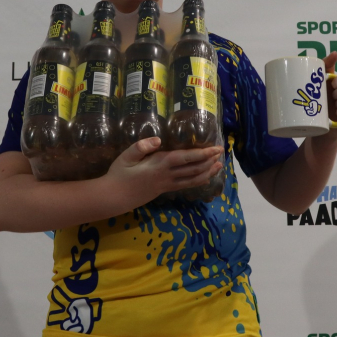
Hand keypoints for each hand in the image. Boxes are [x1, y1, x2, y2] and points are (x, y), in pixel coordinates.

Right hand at [104, 137, 223, 206]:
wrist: (114, 197)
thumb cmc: (118, 174)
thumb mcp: (125, 157)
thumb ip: (141, 147)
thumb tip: (158, 140)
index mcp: (159, 164)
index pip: (186, 158)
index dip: (203, 154)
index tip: (216, 149)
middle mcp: (166, 175)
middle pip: (194, 169)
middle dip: (209, 161)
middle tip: (222, 153)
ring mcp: (167, 185)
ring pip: (193, 179)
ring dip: (207, 172)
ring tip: (219, 166)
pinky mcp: (164, 190)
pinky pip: (186, 186)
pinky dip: (198, 181)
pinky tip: (204, 178)